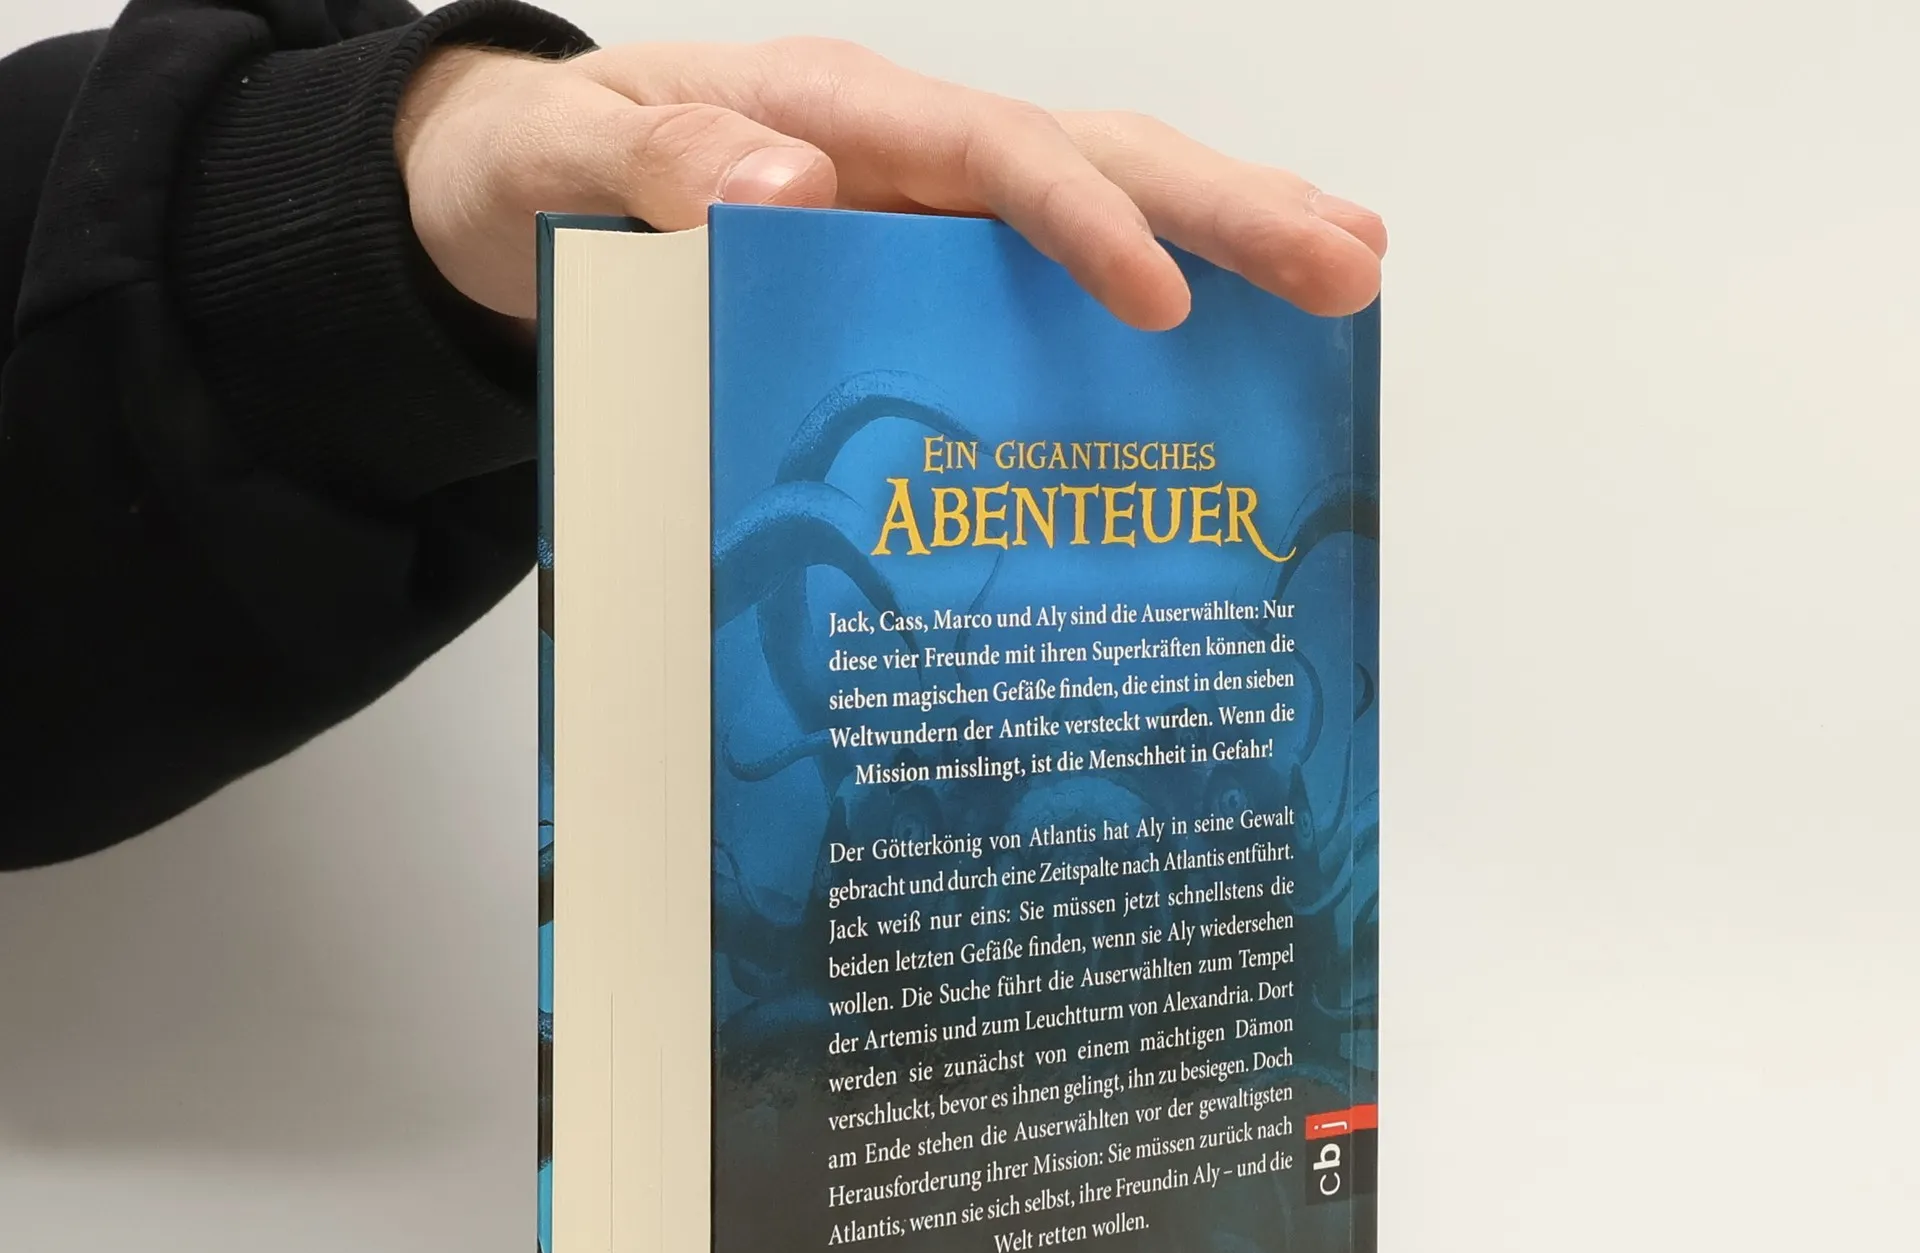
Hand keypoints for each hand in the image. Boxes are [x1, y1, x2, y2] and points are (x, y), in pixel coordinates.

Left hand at [396, 37, 1385, 330]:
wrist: (504, 199)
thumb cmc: (532, 176)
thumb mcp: (554, 165)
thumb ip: (653, 167)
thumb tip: (793, 192)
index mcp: (833, 119)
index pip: (992, 157)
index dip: (1084, 223)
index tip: (1163, 303)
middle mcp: (901, 152)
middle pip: (1092, 159)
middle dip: (1227, 212)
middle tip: (1352, 268)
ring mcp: (921, 209)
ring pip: (1099, 201)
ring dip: (1225, 239)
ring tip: (1344, 278)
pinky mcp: (918, 266)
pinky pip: (1048, 277)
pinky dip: (1146, 290)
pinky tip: (1219, 340)